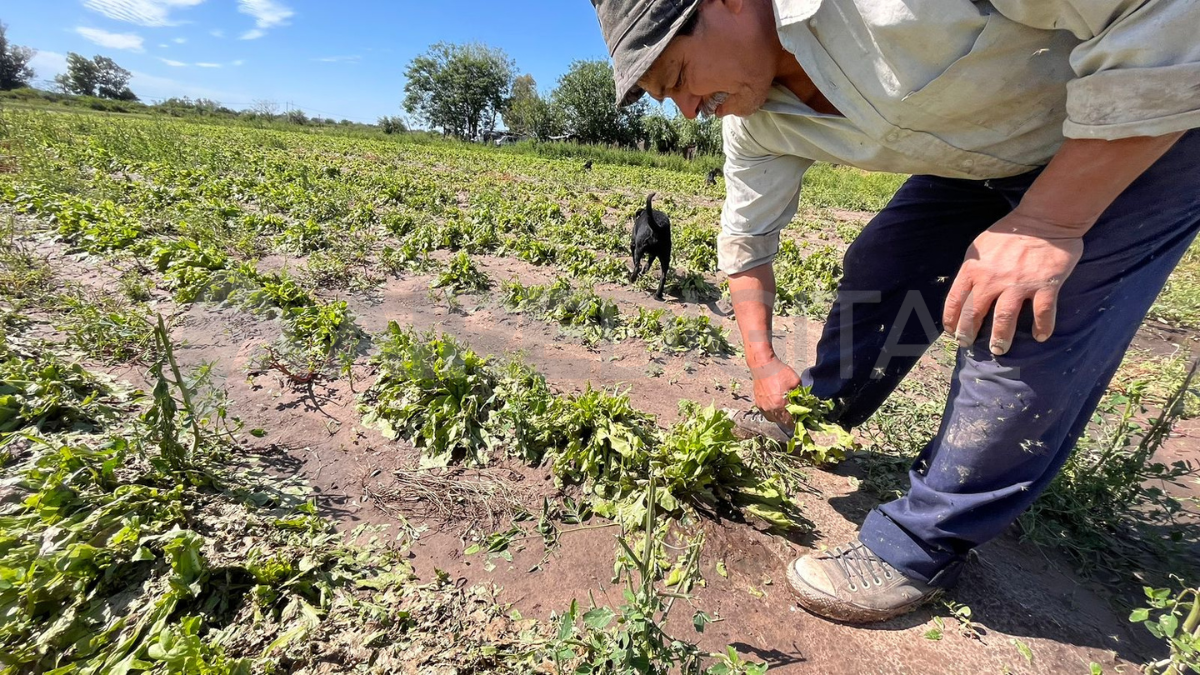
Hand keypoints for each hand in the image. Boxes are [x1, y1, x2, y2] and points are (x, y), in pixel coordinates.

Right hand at [750, 357, 801, 424]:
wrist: (762, 365)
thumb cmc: (779, 371)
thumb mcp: (795, 381)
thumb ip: (800, 394)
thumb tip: (803, 403)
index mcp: (780, 404)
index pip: (790, 420)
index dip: (797, 421)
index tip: (802, 420)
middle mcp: (770, 408)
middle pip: (782, 421)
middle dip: (789, 420)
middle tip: (796, 416)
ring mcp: (763, 407)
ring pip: (774, 419)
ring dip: (781, 417)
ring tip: (787, 413)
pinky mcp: (758, 403)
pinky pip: (767, 413)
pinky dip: (773, 413)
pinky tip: (778, 407)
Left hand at [943, 210, 1083, 354]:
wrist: (1045, 218)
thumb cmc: (1010, 231)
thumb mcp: (979, 247)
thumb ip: (972, 268)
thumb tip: (964, 291)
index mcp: (973, 269)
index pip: (955, 301)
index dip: (951, 320)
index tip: (952, 331)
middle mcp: (992, 279)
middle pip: (974, 314)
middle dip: (968, 334)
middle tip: (968, 344)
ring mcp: (1019, 283)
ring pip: (1005, 319)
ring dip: (1000, 338)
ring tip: (998, 350)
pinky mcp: (1045, 285)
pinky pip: (1042, 313)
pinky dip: (1042, 328)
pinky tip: (1040, 336)